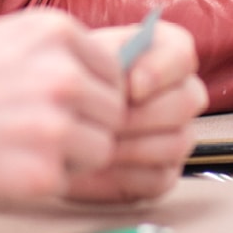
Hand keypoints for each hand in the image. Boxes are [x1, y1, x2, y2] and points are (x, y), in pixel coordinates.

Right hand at [0, 11, 126, 209]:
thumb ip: (51, 54)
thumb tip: (100, 74)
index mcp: (54, 31)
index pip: (114, 71)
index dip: (90, 96)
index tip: (57, 107)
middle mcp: (62, 73)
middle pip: (114, 112)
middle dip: (84, 128)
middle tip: (31, 133)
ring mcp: (55, 124)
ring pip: (100, 150)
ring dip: (68, 157)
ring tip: (13, 148)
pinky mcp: (40, 172)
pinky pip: (68, 182)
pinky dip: (40, 182)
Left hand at [64, 21, 205, 202]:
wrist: (46, 120)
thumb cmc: (65, 80)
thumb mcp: (80, 58)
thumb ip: (111, 60)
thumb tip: (134, 85)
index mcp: (163, 56)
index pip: (182, 55)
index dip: (162, 70)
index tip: (132, 85)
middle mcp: (178, 95)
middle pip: (186, 101)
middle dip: (144, 113)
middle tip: (109, 121)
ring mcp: (174, 135)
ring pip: (177, 142)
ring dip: (133, 145)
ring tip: (97, 142)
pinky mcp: (162, 173)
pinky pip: (160, 177)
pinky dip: (127, 174)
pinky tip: (98, 166)